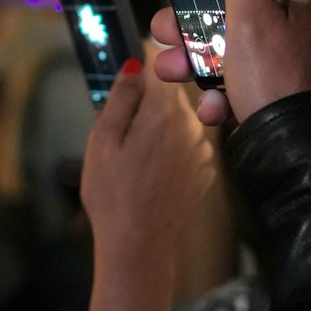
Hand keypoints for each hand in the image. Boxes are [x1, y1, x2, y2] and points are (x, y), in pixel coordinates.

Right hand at [81, 53, 215, 310]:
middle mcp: (193, 125)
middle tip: (123, 127)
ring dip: (162, 125)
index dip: (143, 66)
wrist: (140, 246)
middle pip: (173, 94)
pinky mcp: (208, 171)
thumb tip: (135, 64)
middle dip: (150, 101)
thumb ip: (121, 97)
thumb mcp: (102, 140)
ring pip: (182, 120)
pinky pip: (190, 144)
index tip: (129, 78)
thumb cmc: (112, 195)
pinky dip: (174, 148)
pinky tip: (154, 171)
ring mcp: (205, 149)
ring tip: (136, 155)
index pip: (160, 66)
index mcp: (165, 112)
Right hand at [151, 0, 310, 125]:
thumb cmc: (278, 81)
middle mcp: (298, 29)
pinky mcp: (284, 96)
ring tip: (177, 81)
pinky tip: (214, 110)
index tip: (172, 15)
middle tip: (165, 51)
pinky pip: (245, 87)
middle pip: (231, 21)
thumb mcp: (249, 17)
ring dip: (199, 69)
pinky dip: (223, 97)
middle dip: (191, 37)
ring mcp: (292, 64)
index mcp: (295, 2)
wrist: (299, 153)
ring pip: (233, 56)